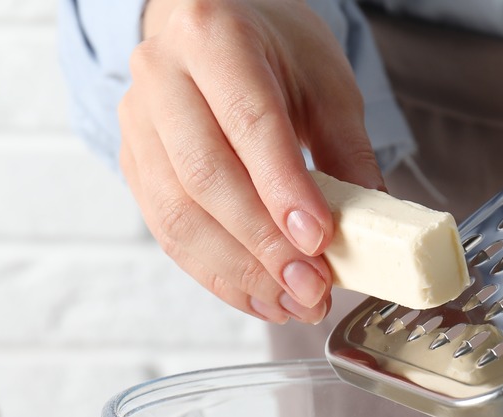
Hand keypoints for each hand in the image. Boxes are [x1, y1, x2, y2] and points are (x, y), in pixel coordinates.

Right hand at [121, 0, 382, 323]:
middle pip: (205, 177)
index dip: (283, 190)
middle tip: (311, 287)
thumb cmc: (270, 50)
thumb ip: (347, 153)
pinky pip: (168, 231)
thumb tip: (371, 231)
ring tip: (291, 302)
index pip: (249, 123)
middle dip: (263, 245)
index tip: (319, 241)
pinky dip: (216, 273)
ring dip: (239, 271)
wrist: (208, 26)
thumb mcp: (325, 83)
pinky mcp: (132, 163)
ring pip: (177, 214)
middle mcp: (162, 75)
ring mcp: (138, 122)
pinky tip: (259, 296)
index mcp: (213, 36)